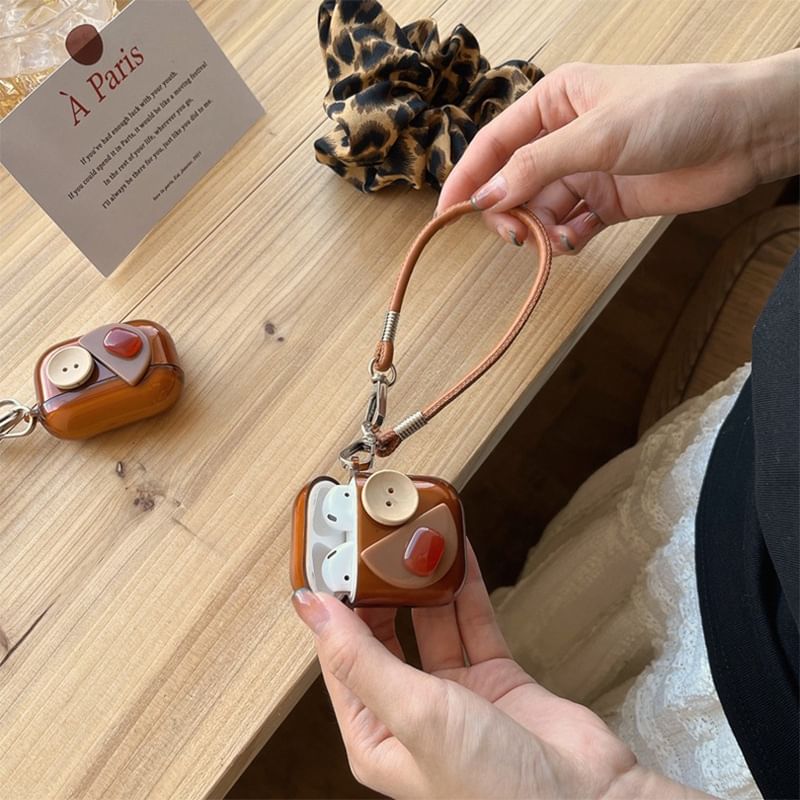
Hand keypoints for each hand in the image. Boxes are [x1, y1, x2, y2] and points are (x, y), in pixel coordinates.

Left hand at [292, 546, 710, 798]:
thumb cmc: (494, 790)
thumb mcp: (414, 715)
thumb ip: (362, 659)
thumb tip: (313, 611)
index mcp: (376, 736)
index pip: (340, 658)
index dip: (333, 609)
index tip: (330, 561)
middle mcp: (411, 714)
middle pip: (384, 635)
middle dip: (379, 588)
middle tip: (372, 542)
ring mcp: (456, 695)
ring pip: (431, 622)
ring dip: (424, 582)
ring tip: (413, 539)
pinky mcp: (496, 678)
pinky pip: (473, 621)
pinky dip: (465, 587)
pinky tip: (457, 554)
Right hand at [437, 51, 799, 253]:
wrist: (744, 134)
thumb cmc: (677, 110)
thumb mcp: (596, 134)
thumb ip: (537, 168)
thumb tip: (487, 197)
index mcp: (555, 102)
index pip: (495, 144)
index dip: (468, 179)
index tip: (445, 214)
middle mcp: (565, 137)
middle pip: (513, 183)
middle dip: (509, 212)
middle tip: (516, 236)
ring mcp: (586, 171)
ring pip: (540, 210)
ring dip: (541, 231)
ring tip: (556, 240)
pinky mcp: (608, 201)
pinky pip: (570, 227)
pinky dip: (567, 240)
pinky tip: (577, 241)